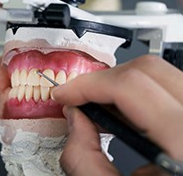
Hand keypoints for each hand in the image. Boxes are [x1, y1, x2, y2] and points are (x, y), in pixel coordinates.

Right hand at [52, 55, 182, 174]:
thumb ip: (85, 160)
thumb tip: (75, 119)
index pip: (131, 88)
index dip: (88, 85)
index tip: (66, 94)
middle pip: (148, 72)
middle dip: (103, 81)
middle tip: (78, 98)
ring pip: (158, 75)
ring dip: (118, 86)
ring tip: (96, 107)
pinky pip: (166, 89)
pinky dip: (136, 94)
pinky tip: (121, 112)